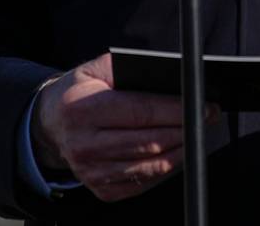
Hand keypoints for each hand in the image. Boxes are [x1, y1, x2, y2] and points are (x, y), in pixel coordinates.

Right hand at [30, 52, 212, 201]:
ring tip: (197, 133)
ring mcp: (91, 172)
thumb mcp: (98, 69)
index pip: (140, 112)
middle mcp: (84, 145)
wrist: (52, 123)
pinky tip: (176, 151)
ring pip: (150, 165)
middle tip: (207, 117)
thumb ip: (131, 69)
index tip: (203, 105)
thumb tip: (174, 79)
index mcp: (82, 110)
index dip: (176, 110)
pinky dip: (166, 168)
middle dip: (186, 130)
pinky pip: (144, 182)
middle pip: (149, 142)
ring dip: (181, 150)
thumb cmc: (81, 92)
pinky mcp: (101, 189)